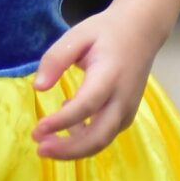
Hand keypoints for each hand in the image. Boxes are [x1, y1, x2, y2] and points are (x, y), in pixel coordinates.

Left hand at [30, 5, 165, 160]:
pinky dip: (85, 139)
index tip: (38, 129)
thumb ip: (56, 59)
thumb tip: (38, 87)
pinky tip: (70, 123)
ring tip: (47, 142)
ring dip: (74, 149)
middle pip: (98, 136)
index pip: (85, 106)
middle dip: (68, 150)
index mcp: (110, 75)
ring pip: (103, 141)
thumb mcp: (77, 35)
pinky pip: (106, 135)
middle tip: (40, 148)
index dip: (61, 122)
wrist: (142, 31)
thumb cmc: (106, 32)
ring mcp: (128, 109)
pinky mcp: (127, 115)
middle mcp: (123, 98)